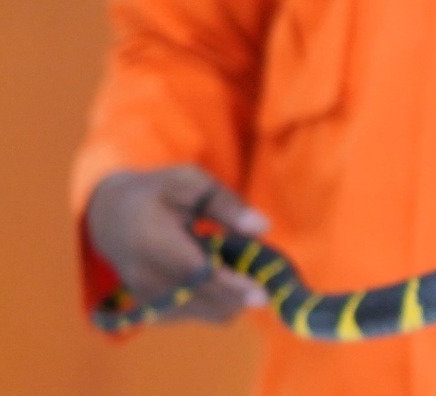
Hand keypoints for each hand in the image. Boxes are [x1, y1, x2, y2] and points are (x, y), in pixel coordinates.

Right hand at [86, 165, 270, 323]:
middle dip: (239, 292)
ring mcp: (146, 298)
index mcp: (151, 239)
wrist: (111, 217)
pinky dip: (219, 299)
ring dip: (232, 295)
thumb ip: (227, 204)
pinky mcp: (153, 309)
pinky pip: (200, 313)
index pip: (194, 273)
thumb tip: (264, 228)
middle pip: (203, 300)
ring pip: (207, 312)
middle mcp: (144, 276)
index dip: (230, 286)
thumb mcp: (191, 182)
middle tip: (262, 268)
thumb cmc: (159, 194)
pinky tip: (217, 271)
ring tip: (232, 260)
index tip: (264, 294)